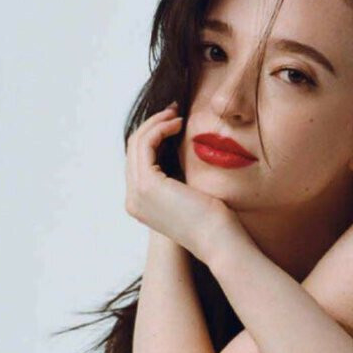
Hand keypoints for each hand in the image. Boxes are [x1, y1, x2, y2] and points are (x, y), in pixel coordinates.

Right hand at [125, 104, 243, 263]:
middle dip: (152, 126)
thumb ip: (177, 175)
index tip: (173, 123)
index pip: (138, 161)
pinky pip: (146, 144)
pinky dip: (160, 129)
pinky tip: (178, 125)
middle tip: (174, 111)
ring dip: (157, 123)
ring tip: (178, 115)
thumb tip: (179, 148)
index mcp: (141, 204)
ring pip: (136, 143)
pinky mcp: (147, 185)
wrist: (219, 241)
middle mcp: (133, 200)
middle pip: (133, 150)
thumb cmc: (213, 221)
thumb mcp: (188, 192)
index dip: (152, 137)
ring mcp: (137, 194)